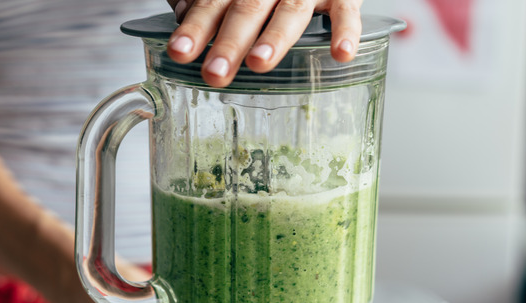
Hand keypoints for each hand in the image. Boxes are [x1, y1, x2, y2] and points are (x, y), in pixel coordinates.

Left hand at [165, 0, 363, 86]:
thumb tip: (182, 16)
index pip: (212, 2)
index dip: (195, 27)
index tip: (178, 52)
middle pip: (247, 8)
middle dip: (230, 41)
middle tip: (215, 73)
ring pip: (291, 10)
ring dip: (275, 37)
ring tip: (260, 62)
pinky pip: (346, 11)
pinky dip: (346, 31)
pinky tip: (340, 54)